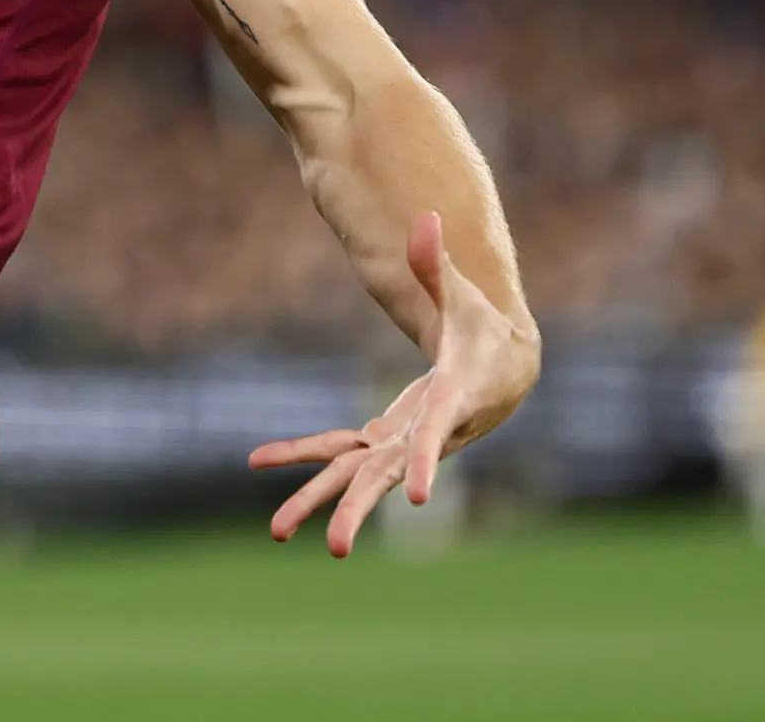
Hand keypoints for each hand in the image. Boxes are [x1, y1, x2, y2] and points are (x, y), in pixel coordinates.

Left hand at [249, 211, 539, 557]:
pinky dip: (303, 454)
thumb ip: (436, 264)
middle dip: (358, 510)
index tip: (421, 498)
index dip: (427, 463)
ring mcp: (400, 441)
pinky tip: (260, 459)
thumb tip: (424, 218)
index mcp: (449, 403)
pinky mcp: (385, 437)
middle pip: (386, 478)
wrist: (504, 368)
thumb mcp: (462, 296)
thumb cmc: (483, 329)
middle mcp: (422, 436)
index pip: (435, 436)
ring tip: (273, 531)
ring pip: (355, 477)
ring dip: (315, 500)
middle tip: (333, 547)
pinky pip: (339, 450)